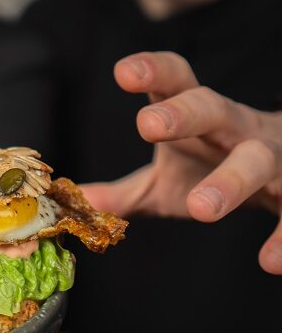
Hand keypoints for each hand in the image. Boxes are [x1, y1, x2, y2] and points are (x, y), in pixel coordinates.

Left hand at [79, 51, 281, 274]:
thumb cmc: (214, 168)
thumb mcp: (165, 181)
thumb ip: (121, 194)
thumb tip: (70, 203)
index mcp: (197, 117)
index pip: (176, 81)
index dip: (153, 71)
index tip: (123, 72)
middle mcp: (236, 128)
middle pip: (212, 108)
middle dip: (182, 113)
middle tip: (147, 124)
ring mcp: (273, 157)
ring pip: (258, 160)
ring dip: (232, 181)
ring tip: (202, 208)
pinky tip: (269, 262)